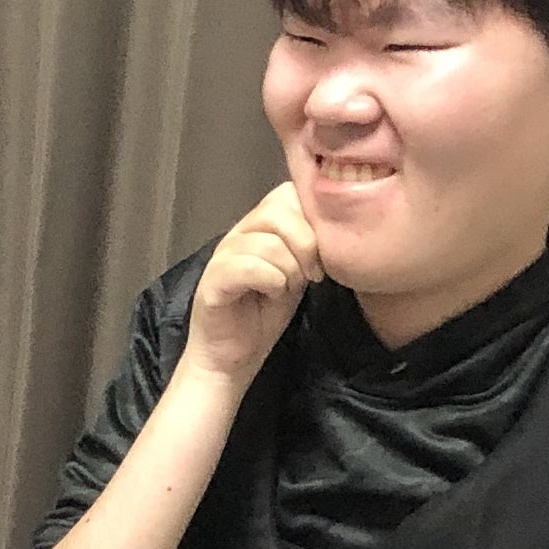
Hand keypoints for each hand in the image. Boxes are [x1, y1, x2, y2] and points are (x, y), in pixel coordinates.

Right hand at [181, 183, 326, 386]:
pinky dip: (271, 280)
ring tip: (288, 288)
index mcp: (260, 226)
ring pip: (268, 241)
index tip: (322, 255)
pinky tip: (272, 294)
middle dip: (305, 243)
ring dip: (289, 268)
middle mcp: (239, 233)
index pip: (288, 192)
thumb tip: (335, 227)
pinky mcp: (213, 279)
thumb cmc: (264, 314)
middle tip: (311, 274)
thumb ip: (309, 245)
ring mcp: (223, 254)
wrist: (233, 356)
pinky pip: (248, 266)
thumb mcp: (298, 271)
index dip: (312, 219)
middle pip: (278, 208)